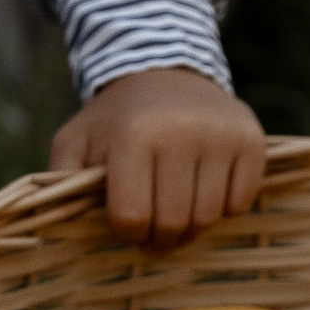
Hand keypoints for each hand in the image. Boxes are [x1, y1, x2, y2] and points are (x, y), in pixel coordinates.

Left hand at [51, 66, 267, 249]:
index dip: (126, 231)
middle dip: (159, 235)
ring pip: (208, 218)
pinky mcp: (252, 140)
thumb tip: (58, 223)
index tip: (125, 219)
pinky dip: (222, 206)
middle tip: (153, 224)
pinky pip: (240, 202)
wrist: (166, 74)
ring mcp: (221, 135)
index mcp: (134, 135)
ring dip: (190, 223)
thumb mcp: (76, 141)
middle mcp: (181, 132)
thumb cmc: (116, 120)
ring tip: (176, 205)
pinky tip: (204, 186)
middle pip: (173, 224)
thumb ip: (61, 181)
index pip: (132, 218)